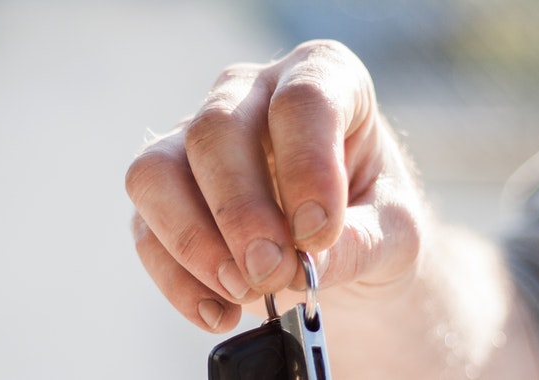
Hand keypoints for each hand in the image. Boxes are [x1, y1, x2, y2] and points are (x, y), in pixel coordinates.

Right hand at [125, 40, 424, 332]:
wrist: (340, 247)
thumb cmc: (372, 218)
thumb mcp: (394, 234)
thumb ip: (360, 243)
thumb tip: (305, 264)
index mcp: (321, 76)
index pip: (301, 100)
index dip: (307, 167)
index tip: (319, 234)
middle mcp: (249, 94)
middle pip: (215, 132)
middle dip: (241, 212)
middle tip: (272, 273)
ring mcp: (194, 138)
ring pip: (156, 172)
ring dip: (194, 242)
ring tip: (242, 292)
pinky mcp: (163, 192)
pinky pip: (145, 229)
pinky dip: (178, 280)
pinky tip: (220, 311)